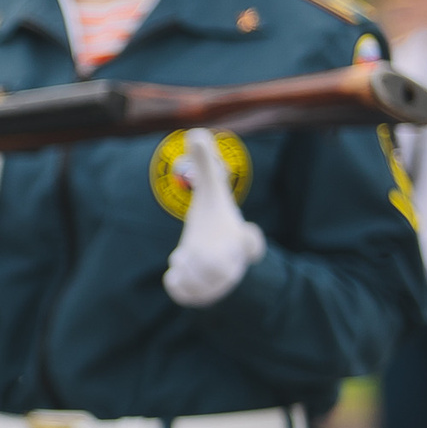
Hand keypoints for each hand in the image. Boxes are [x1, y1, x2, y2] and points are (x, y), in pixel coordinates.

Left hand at [163, 128, 266, 307]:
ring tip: (183, 257)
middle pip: (219, 271)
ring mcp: (216, 284)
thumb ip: (205, 166)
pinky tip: (174, 270)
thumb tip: (195, 132)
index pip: (251, 245)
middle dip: (201, 261)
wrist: (219, 260)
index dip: (251, 242)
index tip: (248, 231)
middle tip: (189, 251)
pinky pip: (182, 295)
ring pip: (196, 285)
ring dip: (184, 270)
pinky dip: (175, 283)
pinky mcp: (199, 296)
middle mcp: (231, 264)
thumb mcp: (212, 194)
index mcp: (239, 240)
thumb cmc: (216, 224)